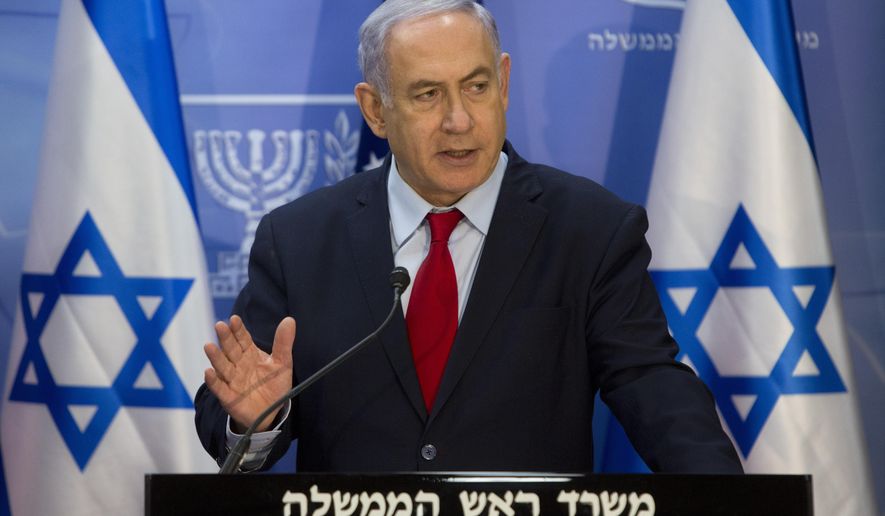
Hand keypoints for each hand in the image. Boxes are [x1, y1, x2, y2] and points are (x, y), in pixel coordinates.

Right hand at [203, 315, 294, 431]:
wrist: (271, 412)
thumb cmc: (274, 385)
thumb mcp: (283, 363)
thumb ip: (284, 343)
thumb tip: (289, 319)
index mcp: (250, 354)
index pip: (243, 339)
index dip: (238, 330)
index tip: (234, 319)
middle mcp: (238, 365)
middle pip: (231, 350)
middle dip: (225, 339)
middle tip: (220, 325)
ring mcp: (232, 381)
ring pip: (223, 367)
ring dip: (216, 357)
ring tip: (209, 346)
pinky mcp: (229, 397)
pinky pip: (220, 388)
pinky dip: (213, 381)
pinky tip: (208, 372)